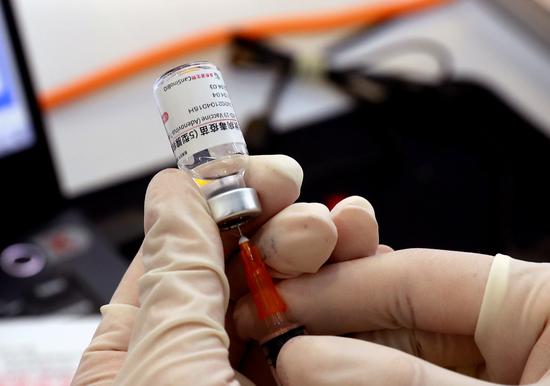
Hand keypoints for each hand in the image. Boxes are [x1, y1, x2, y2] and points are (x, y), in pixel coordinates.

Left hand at [71, 155, 378, 385]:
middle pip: (239, 265)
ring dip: (322, 247)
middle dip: (274, 223)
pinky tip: (363, 257)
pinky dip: (351, 288)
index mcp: (141, 350)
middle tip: (299, 207)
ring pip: (291, 290)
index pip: (175, 252)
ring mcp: (259, 372)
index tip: (243, 167)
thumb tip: (172, 190)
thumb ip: (176, 277)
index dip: (210, 201)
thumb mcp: (168, 364)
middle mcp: (201, 357)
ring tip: (345, 227)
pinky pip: (330, 326)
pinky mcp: (311, 381)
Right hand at [235, 247, 549, 384]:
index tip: (274, 305)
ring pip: (391, 361)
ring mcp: (488, 378)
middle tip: (267, 339)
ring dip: (334, 366)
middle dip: (326, 329)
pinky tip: (315, 381)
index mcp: (540, 307)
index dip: (334, 286)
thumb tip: (305, 360)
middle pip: (393, 319)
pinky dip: (360, 383)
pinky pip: (405, 383)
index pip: (412, 276)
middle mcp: (512, 338)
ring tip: (281, 368)